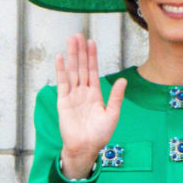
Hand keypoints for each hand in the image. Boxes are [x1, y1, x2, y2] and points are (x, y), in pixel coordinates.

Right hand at [56, 34, 126, 179]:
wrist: (86, 148)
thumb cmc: (100, 135)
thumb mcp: (112, 114)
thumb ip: (116, 97)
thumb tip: (122, 80)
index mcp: (95, 94)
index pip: (93, 71)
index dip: (92, 57)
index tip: (91, 42)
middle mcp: (83, 92)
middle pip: (81, 67)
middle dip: (80, 51)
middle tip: (78, 35)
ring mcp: (72, 96)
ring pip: (72, 71)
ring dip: (71, 56)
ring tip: (71, 40)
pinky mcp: (63, 101)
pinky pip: (62, 83)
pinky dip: (61, 70)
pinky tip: (60, 58)